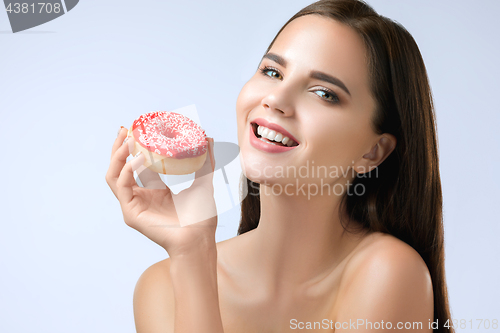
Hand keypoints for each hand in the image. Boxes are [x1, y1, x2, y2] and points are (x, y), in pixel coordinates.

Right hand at [105, 127, 216, 257]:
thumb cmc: (201, 217)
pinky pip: (121, 187)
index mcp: (155, 191)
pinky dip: (127, 170)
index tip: (139, 128)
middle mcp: (142, 196)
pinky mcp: (131, 213)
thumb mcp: (203, 183)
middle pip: (121, 168)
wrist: (199, 239)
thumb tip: (208, 138)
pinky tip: (139, 158)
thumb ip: (205, 161)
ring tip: (128, 140)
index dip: (136, 147)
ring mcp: (134, 205)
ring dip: (118, 156)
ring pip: (114, 176)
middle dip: (120, 147)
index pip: (139, 165)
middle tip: (126, 129)